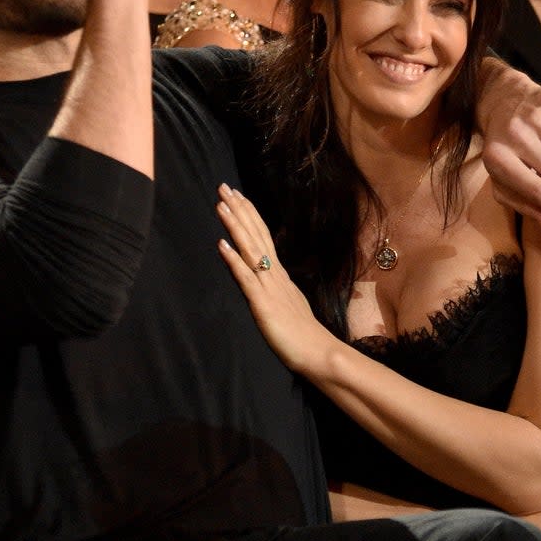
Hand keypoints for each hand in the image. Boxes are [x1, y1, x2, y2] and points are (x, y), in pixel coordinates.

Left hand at [216, 184, 332, 375]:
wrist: (319, 353)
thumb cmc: (304, 335)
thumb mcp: (290, 304)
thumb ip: (279, 289)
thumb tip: (269, 277)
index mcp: (280, 275)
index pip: (263, 237)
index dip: (249, 215)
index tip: (237, 196)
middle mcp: (275, 275)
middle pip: (255, 235)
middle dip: (239, 210)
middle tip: (224, 186)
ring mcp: (269, 287)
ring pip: (250, 249)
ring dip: (235, 226)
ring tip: (222, 205)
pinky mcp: (263, 303)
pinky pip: (246, 277)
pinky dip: (234, 259)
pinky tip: (222, 244)